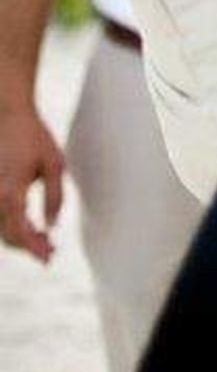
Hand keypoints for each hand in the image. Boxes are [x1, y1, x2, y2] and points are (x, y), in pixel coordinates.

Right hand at [0, 104, 64, 262]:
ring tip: (43, 238)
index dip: (34, 249)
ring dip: (18, 238)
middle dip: (28, 246)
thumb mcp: (54, 165)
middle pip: (7, 236)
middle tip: (51, 249)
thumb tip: (51, 227)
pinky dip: (10, 225)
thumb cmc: (33, 136)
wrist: (7, 114)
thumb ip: (55, 198)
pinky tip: (29, 225)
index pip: (20, 232)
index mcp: (10, 191)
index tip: (48, 258)